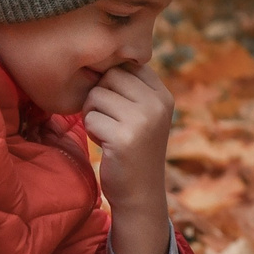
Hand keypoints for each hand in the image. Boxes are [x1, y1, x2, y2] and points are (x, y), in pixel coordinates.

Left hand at [82, 64, 174, 253]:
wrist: (140, 194)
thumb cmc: (133, 150)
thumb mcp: (143, 114)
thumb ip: (130, 88)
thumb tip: (97, 59)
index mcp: (163, 95)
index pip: (127, 66)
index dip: (112, 84)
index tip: (118, 108)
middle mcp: (158, 104)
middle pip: (110, 76)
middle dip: (99, 97)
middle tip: (109, 120)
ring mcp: (144, 120)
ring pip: (96, 95)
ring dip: (93, 114)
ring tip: (108, 132)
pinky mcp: (125, 137)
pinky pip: (90, 118)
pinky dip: (91, 132)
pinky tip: (106, 145)